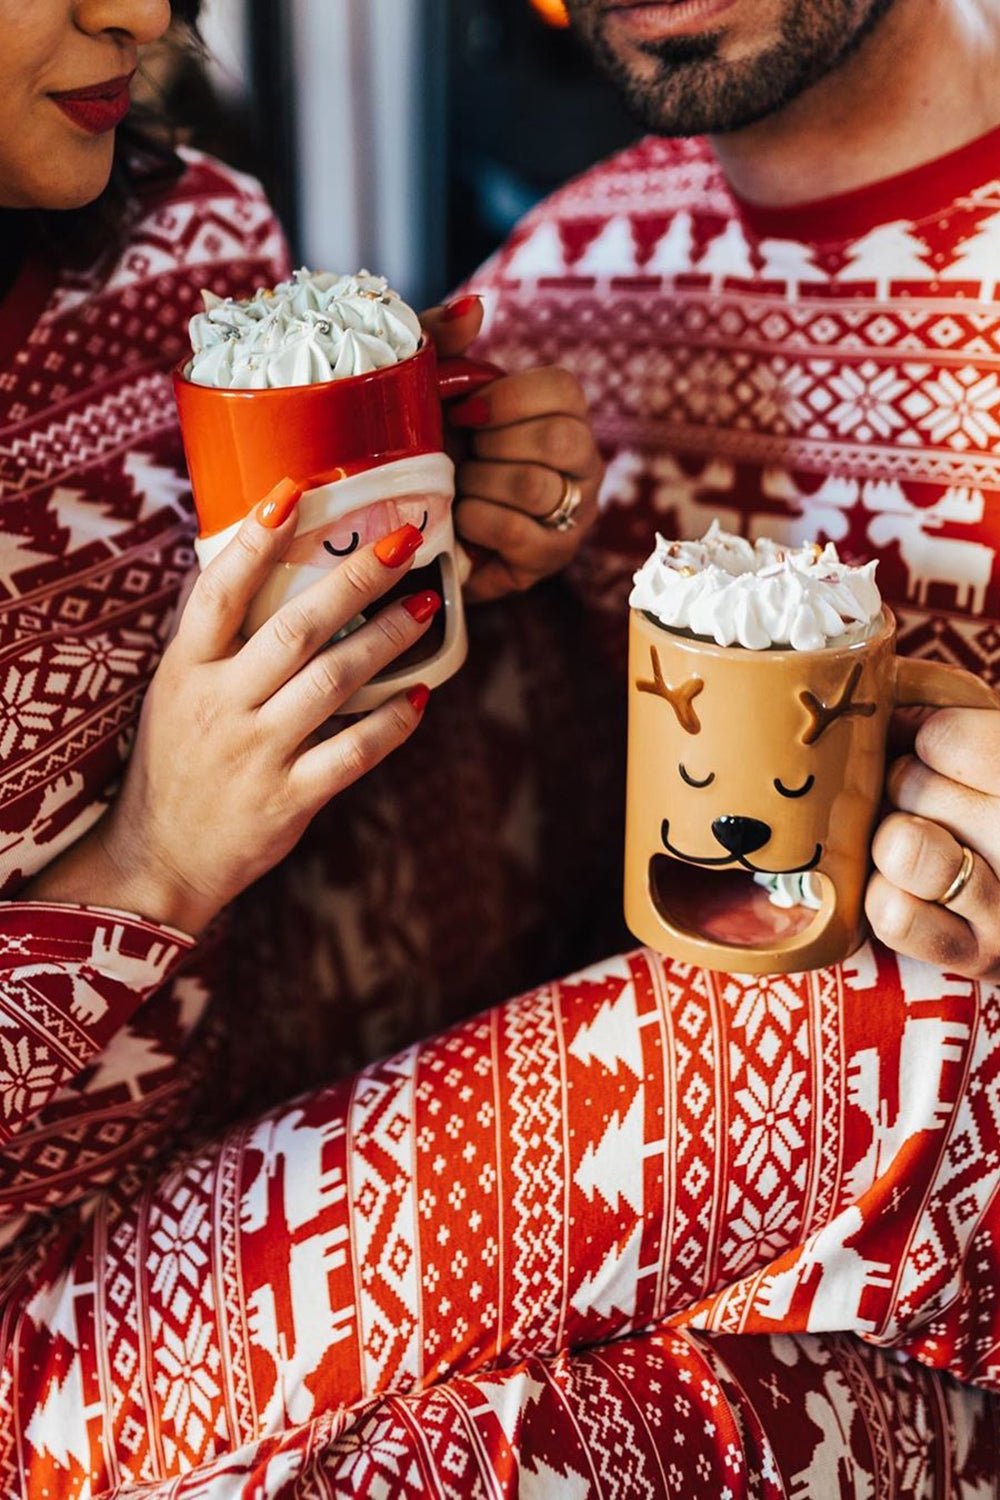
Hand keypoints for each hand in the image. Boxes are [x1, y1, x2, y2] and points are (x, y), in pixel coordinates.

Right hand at [31, 487, 438, 934]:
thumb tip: (264, 571)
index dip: (255, 541)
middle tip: (404, 543)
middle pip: (295, 629)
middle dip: (354, 580)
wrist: (157, 860)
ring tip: (425, 608)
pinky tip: (419, 697)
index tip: (293, 492)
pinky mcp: (287, 799)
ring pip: (332, 683)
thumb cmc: (174, 765)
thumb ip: (217, 643)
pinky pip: (350, 754)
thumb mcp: (175, 694)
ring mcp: (255, 753)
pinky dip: (390, 725)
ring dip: (385, 640)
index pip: (218, 592)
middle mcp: (220, 705)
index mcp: (186, 670)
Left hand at [421, 297, 603, 602]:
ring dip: (480, 486)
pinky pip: (523, 534)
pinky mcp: (551, 558)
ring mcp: (574, 514)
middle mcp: (583, 462)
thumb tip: (476, 306)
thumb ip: (440, 338)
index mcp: (561, 413)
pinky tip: (461, 521)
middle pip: (558, 441)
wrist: (402, 522)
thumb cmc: (422, 446)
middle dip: (493, 448)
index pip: (563, 390)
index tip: (464, 412)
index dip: (508, 400)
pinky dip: (479, 523)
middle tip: (463, 458)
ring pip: (537, 488)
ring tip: (458, 491)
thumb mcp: (419, 385)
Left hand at [866, 708, 999, 976]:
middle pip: (911, 784)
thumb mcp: (993, 752)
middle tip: (936, 805)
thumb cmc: (998, 807)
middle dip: (905, 788)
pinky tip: (916, 894)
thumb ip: (951, 715)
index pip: (945, 736)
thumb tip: (883, 690)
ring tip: (921, 846)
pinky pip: (894, 915)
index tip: (935, 748)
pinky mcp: (980, 957)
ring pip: (901, 848)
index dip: (923, 738)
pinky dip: (888, 898)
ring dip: (892, 842)